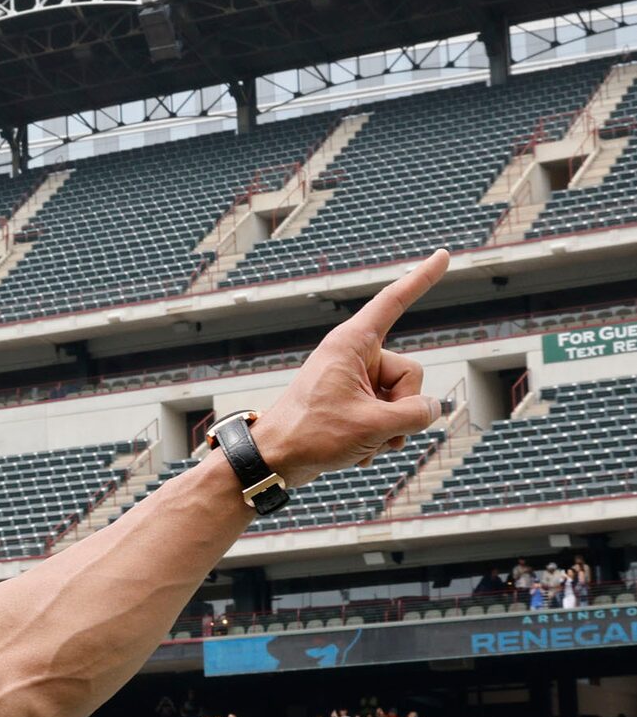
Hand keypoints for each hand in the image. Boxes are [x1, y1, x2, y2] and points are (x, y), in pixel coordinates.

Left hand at [251, 250, 448, 483]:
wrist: (274, 460)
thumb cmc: (311, 435)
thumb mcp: (374, 426)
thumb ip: (417, 414)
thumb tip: (433, 409)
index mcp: (352, 344)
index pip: (393, 302)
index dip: (420, 279)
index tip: (442, 255)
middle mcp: (355, 356)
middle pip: (411, 374)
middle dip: (401, 408)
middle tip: (370, 428)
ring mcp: (355, 381)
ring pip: (402, 401)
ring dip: (390, 429)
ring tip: (360, 443)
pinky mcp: (353, 403)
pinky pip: (387, 416)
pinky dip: (377, 437)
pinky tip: (356, 452)